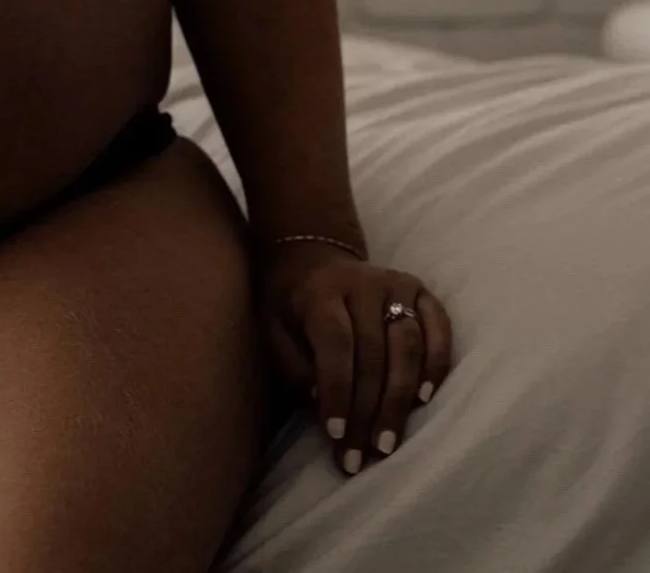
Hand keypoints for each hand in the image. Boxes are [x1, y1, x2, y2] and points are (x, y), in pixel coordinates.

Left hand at [260, 241, 453, 476]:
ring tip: (387, 442)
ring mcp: (396, 284)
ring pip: (407, 346)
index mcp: (320, 291)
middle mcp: (363, 283)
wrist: (311, 255)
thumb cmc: (288, 302)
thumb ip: (294, 364)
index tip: (335, 434)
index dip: (337, 390)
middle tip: (360, 455)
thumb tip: (322, 403)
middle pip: (372, 354)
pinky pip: (438, 329)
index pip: (335, 343)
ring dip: (399, 400)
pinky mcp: (421, 290)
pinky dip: (435, 364)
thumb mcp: (273, 328)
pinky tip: (423, 398)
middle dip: (367, 411)